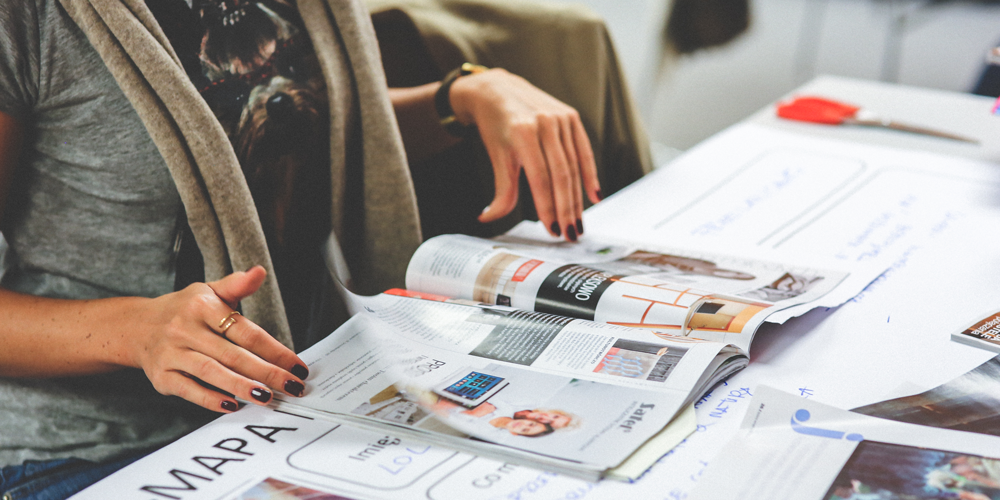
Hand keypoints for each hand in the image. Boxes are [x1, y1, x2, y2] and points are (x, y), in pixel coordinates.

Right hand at [129, 266, 308, 412]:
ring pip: (211, 372)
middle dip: (266, 373)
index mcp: (202, 307)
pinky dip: (210, 399)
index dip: (274, 350)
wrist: (137, 326)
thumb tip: (259, 272)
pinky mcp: (161, 376)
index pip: (245, 331)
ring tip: (266, 397)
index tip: (296, 366)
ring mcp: (172, 354)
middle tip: (291, 386)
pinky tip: (232, 405)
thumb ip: (236, 285)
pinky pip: (188, 389)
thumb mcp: (209, 291)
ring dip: (241, 386)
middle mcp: (185, 330)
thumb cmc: (184, 310)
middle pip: (232, 354)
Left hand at [449, 69, 600, 240]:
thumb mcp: (496, 156)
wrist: (498, 90)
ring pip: (573, 166)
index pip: (540, 178)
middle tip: (570, 234)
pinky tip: (593, 196)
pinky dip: (590, 175)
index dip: (548, 207)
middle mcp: (545, 123)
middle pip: (561, 174)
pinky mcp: (572, 117)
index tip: (552, 230)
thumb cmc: (495, 125)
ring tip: (578, 222)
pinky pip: (584, 151)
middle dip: (566, 208)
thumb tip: (489, 218)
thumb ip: (500, 190)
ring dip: (577, 198)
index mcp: (523, 132)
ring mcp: (561, 118)